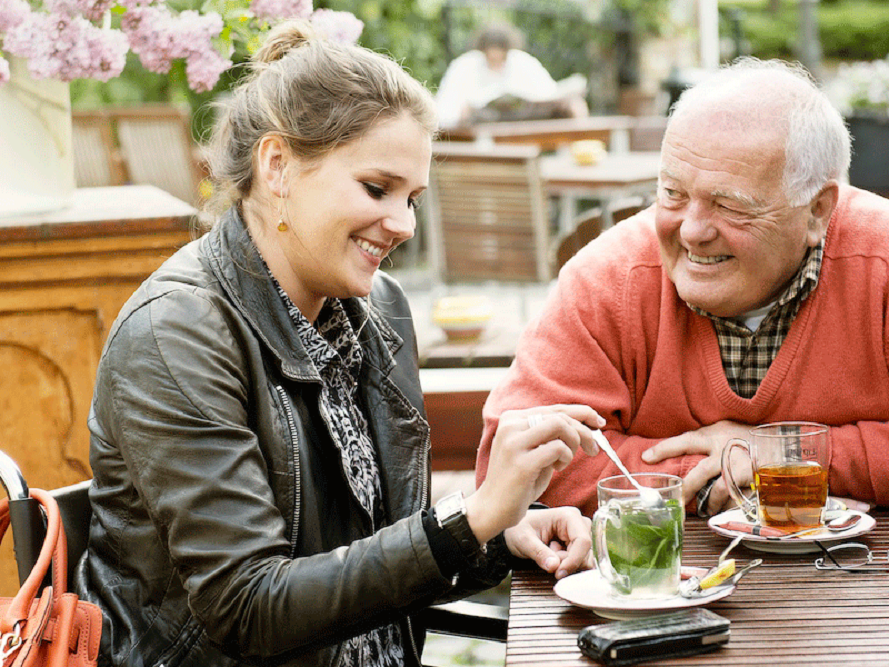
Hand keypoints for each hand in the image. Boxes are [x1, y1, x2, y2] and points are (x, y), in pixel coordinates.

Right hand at [465, 405, 603, 543]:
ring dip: (574, 443)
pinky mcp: (521, 462)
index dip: (582, 413)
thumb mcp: (533, 451)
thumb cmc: (518, 481)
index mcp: (512, 418)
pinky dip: (565, 458)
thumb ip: (550, 435)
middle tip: (593, 449)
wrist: (492, 508)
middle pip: (560, 415)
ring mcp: (514, 443)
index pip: (554, 408)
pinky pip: (558, 448)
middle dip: (584, 431)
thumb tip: (585, 423)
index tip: (598, 423)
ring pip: (560, 425)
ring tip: (565, 461)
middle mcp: (511, 425)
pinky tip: (557, 468)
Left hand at [503, 507, 592, 579]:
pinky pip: (580, 562)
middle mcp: (579, 523)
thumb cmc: (519, 529)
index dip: (574, 560)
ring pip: (584, 559)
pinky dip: (567, 565)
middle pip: (585, 552)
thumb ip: (539, 552)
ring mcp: (580, 534)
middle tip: (548, 560)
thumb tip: (554, 566)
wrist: (516, 531)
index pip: (583, 541)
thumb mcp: (524, 540)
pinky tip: (554, 559)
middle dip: (567, 562)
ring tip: (549, 556)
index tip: (559, 573)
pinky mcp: (578, 545)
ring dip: (566, 564)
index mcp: (569, 516)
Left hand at [641, 420, 753, 514]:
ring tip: (706, 509)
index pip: (686, 441)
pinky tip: (726, 508)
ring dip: (710, 503)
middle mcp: (725, 451)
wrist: (779, 443)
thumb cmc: (746, 436)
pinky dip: (729, 505)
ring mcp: (740, 467)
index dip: (665, 448)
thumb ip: (703, 438)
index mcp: (715, 437)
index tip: (646, 457)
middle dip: (686, 490)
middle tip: (677, 502)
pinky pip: (736, 498)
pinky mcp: (753, 481)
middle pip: (699, 474)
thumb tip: (676, 448)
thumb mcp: (722, 429)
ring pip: (718, 490)